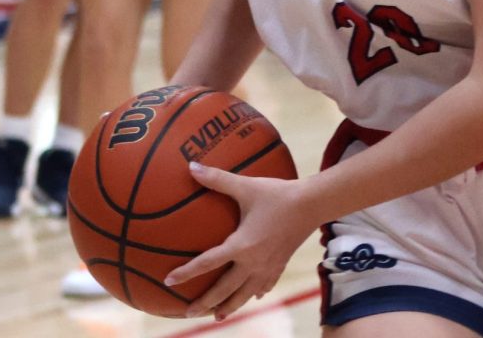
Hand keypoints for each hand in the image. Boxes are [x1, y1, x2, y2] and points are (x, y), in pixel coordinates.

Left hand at [164, 163, 317, 319]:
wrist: (312, 204)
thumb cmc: (278, 193)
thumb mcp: (246, 186)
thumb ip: (217, 179)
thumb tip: (191, 167)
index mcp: (242, 245)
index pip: (208, 262)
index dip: (187, 272)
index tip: (169, 280)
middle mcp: (253, 262)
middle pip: (225, 289)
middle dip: (205, 303)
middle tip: (188, 313)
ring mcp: (268, 267)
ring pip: (245, 295)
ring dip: (229, 306)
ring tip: (217, 316)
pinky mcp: (280, 265)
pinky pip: (265, 285)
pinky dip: (256, 294)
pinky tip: (254, 297)